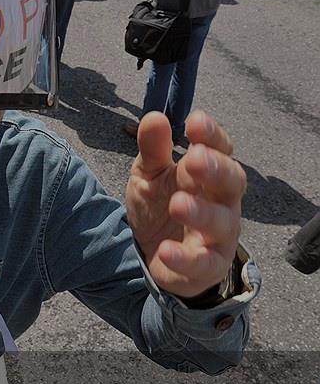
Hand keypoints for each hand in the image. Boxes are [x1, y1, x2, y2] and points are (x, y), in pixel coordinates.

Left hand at [125, 111, 245, 298]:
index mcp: (209, 174)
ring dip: (202, 213)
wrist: (155, 254)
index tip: (194, 121)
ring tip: (177, 203)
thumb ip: (153, 150)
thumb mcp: (149, 175)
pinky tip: (165, 249)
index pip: (221, 150)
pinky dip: (185, 258)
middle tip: (195, 159)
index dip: (212, 135)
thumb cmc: (161, 205)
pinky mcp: (208, 266)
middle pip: (233, 182)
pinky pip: (203, 264)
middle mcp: (222, 201)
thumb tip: (154, 117)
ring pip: (223, 223)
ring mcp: (219, 235)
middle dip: (217, 170)